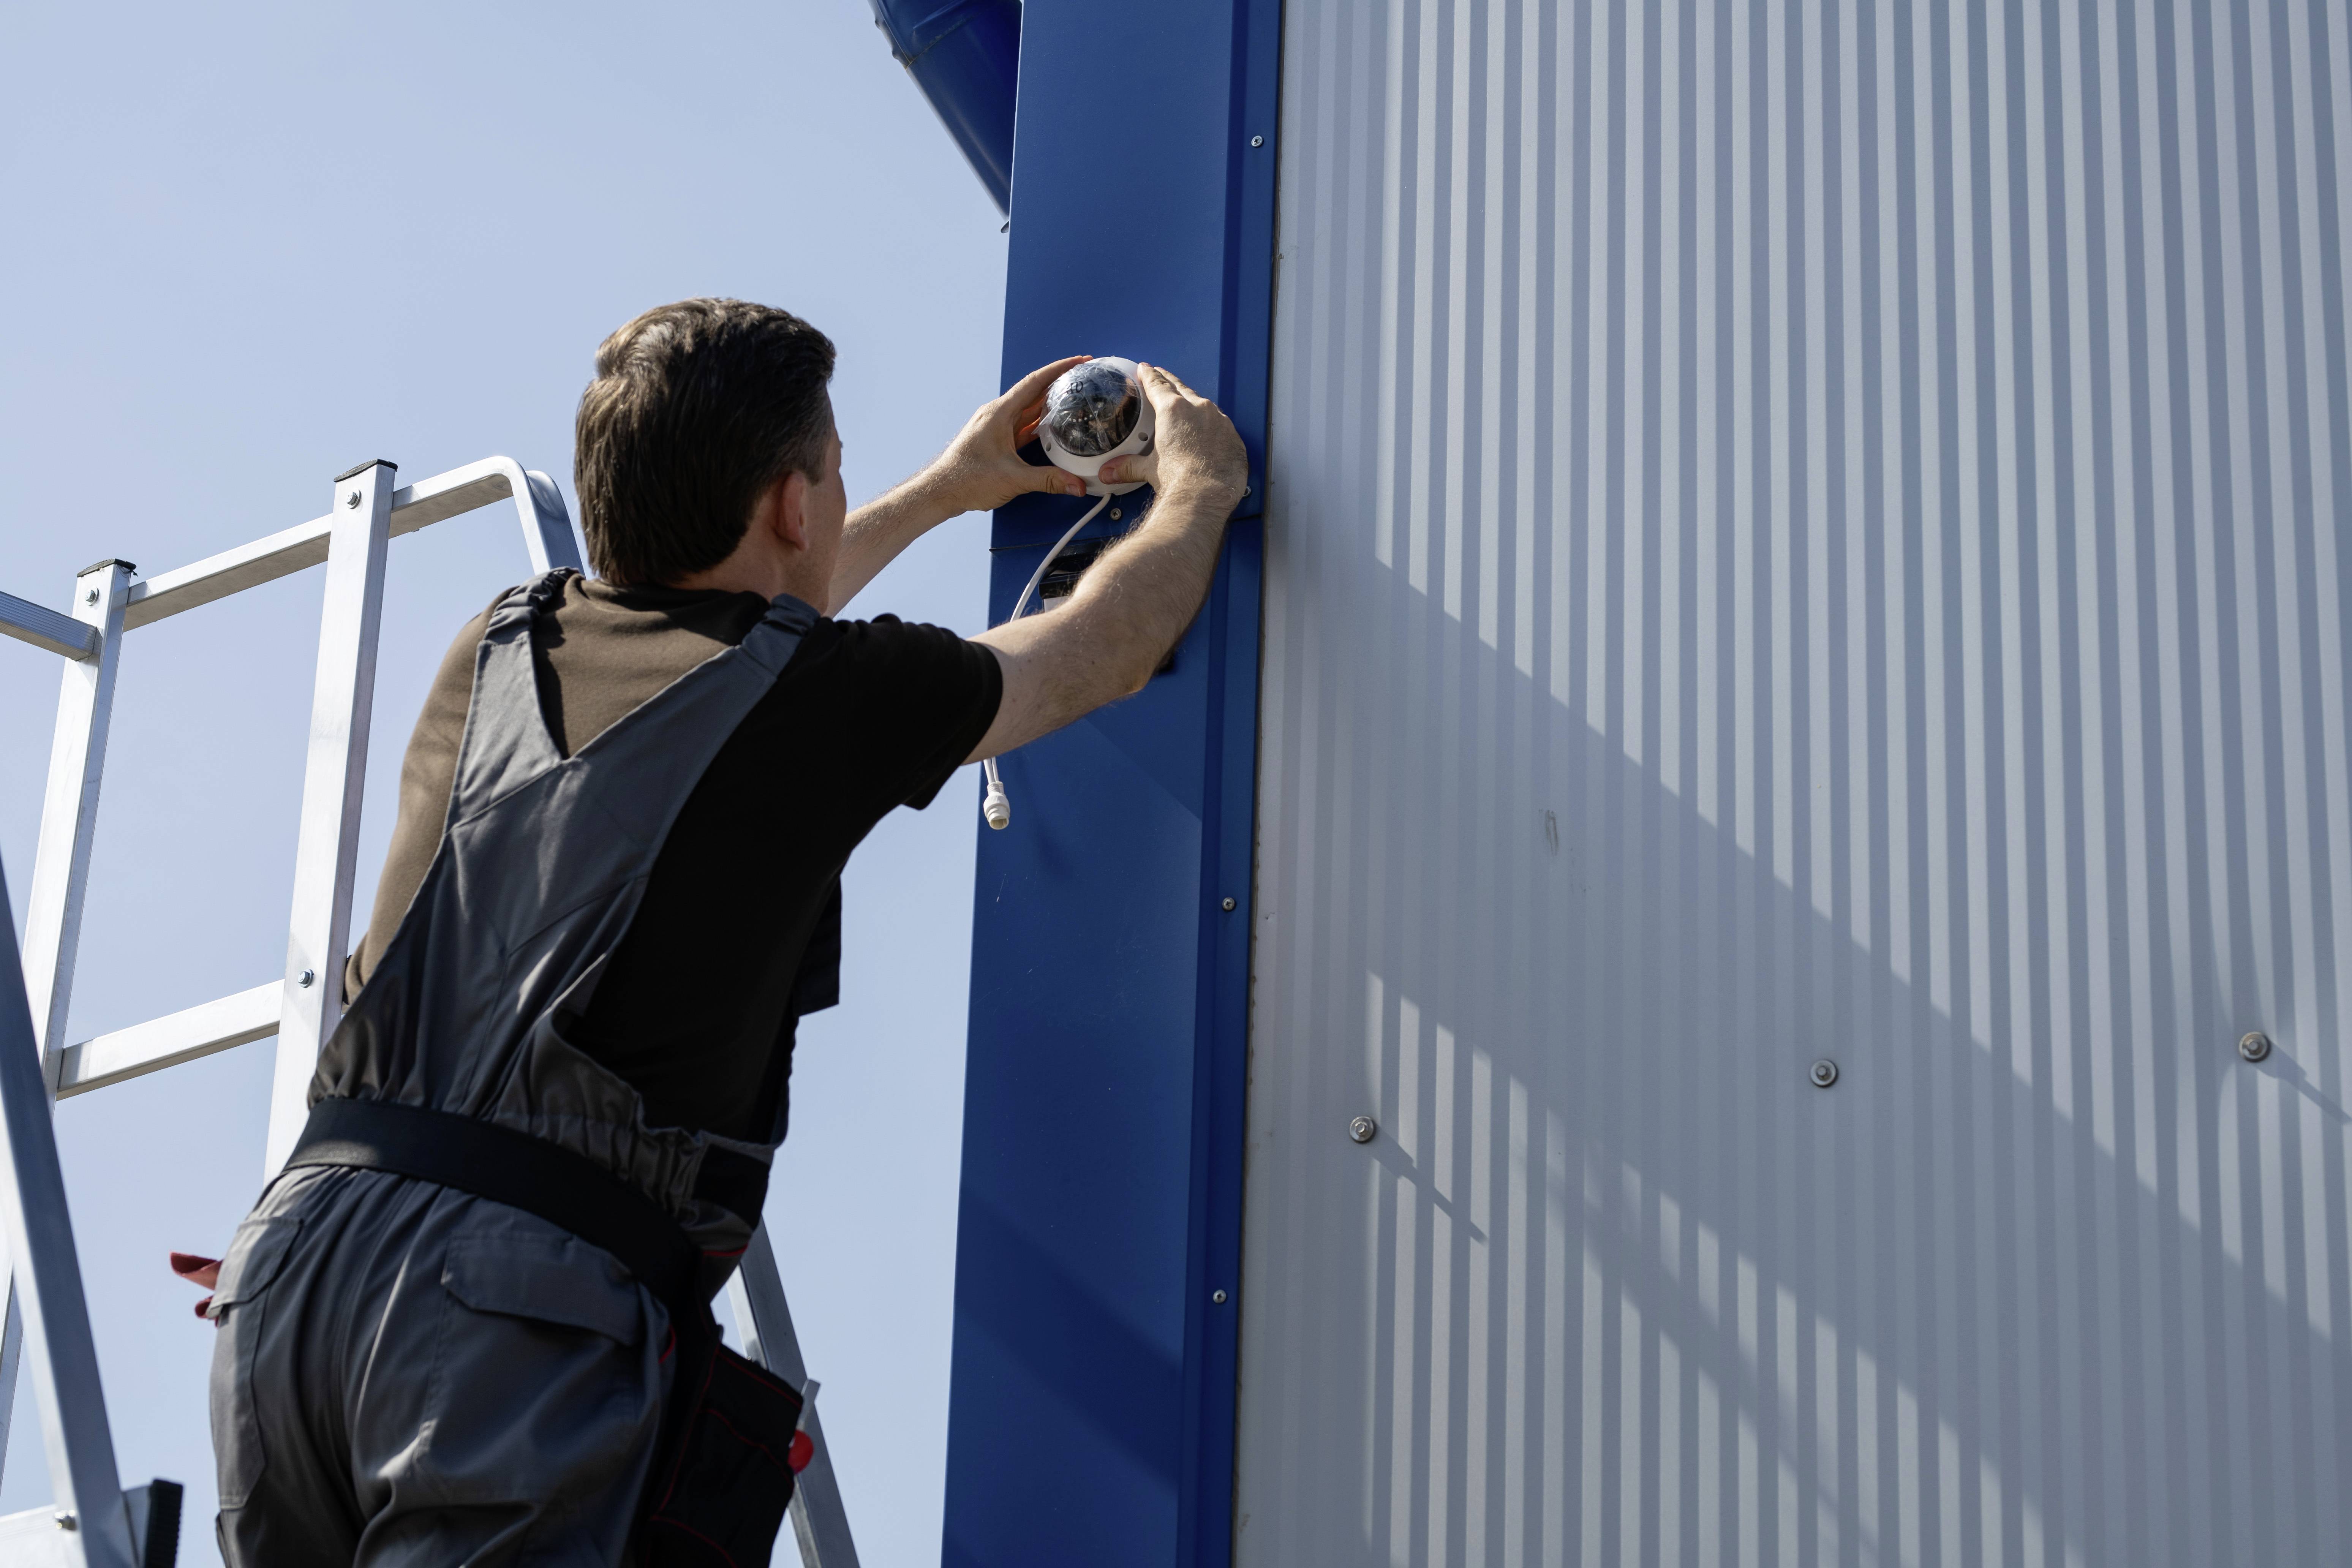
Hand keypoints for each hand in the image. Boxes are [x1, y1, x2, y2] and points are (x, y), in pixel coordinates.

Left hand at [926, 356, 1092, 513]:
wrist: (941, 491)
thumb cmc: (966, 479)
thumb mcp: (1013, 479)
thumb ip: (1048, 480)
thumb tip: (1076, 485)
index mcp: (1000, 413)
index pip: (1035, 382)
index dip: (1059, 369)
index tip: (1079, 361)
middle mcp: (997, 415)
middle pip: (1034, 392)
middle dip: (1059, 384)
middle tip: (1082, 379)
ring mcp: (996, 426)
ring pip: (1028, 410)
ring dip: (1049, 404)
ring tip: (1073, 400)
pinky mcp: (995, 439)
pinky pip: (1022, 426)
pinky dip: (1038, 424)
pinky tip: (1052, 428)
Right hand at [1096, 363, 1247, 505]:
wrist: (1207, 496)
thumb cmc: (1180, 481)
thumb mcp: (1149, 470)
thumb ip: (1128, 466)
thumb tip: (1110, 472)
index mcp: (1173, 410)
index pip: (1158, 385)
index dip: (1149, 375)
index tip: (1146, 369)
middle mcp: (1198, 408)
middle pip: (1181, 387)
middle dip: (1169, 381)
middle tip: (1162, 375)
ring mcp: (1219, 420)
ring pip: (1203, 404)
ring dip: (1193, 403)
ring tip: (1186, 406)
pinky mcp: (1233, 435)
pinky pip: (1220, 423)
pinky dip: (1211, 424)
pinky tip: (1208, 432)